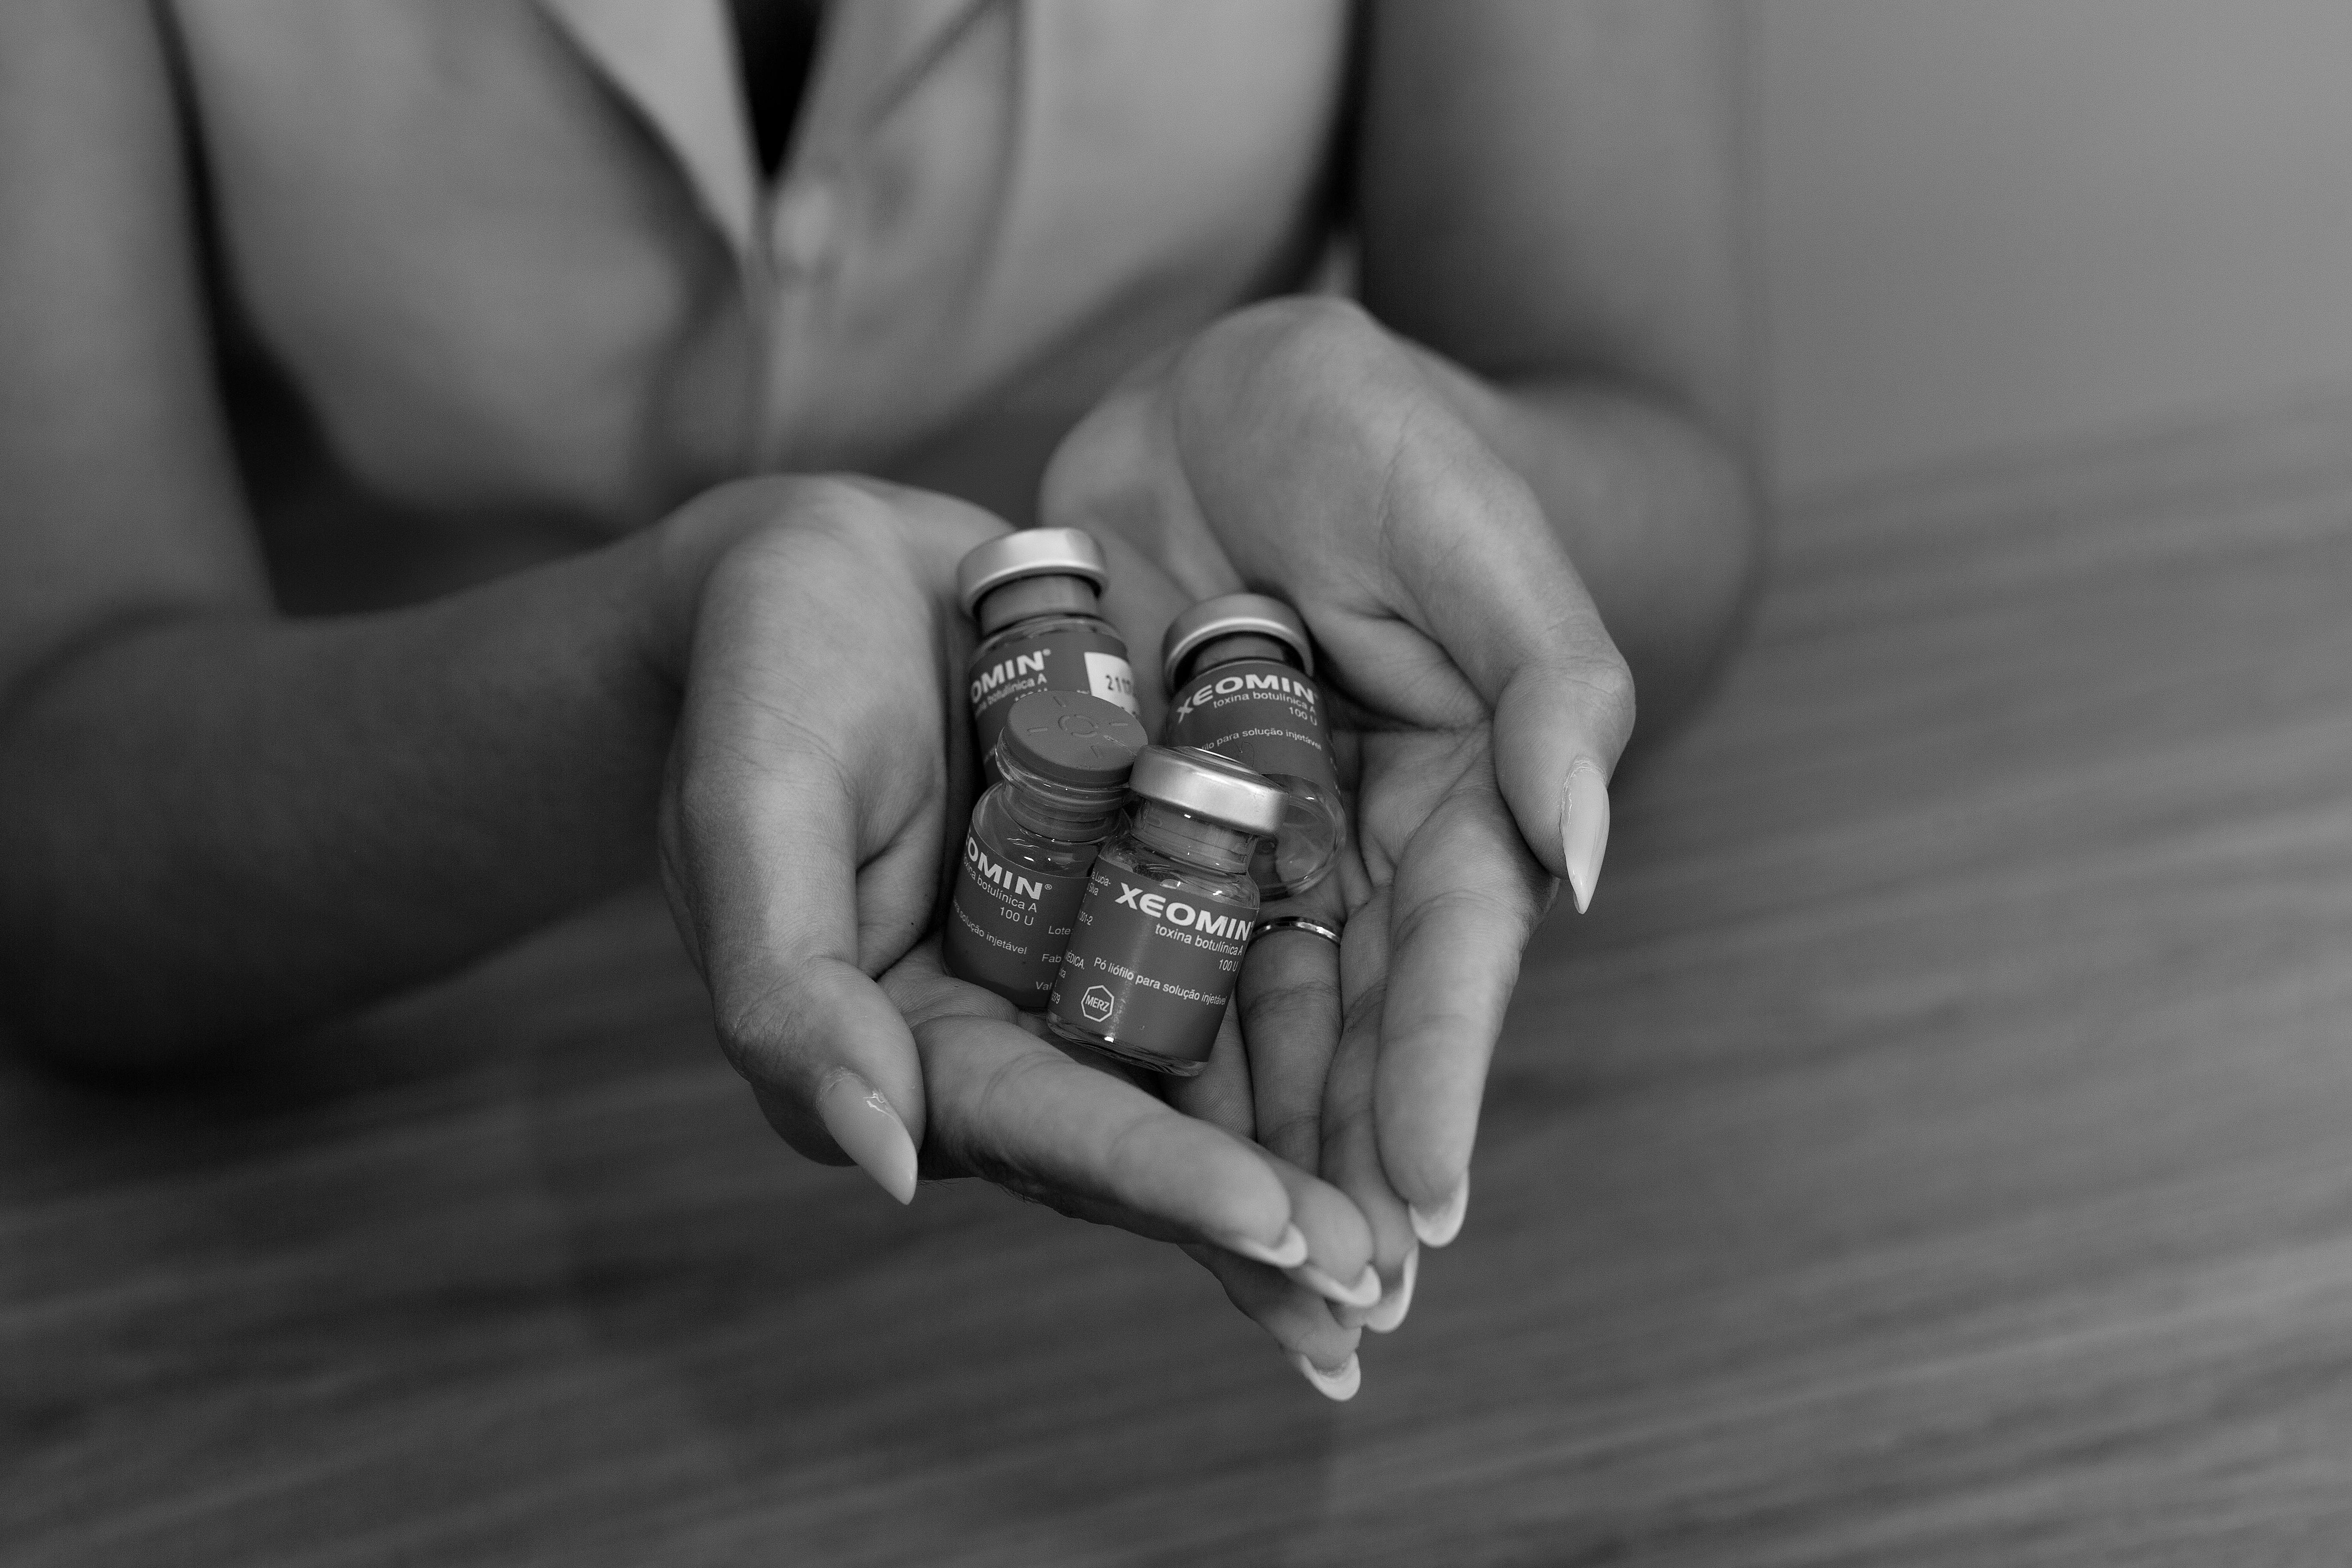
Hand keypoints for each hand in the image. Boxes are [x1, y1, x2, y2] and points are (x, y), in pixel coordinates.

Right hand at [648, 476, 1376, 1386]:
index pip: (1045, 1127)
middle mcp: (1013, 1018)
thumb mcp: (752, 816)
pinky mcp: (1151, 869)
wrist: (823, 562)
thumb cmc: (760, 678)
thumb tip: (891, 1166)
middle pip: (1146, 1133)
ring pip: (1214, 1069)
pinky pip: (1246, 949)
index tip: (1276, 1227)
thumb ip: (793, 994)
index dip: (1159, 1180)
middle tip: (1376, 1285)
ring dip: (1312, 1150)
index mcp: (909, 1038)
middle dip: (1259, 1216)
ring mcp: (1091, 947)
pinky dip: (1327, 1016)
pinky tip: (1415, 1076)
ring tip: (1415, 1230)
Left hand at [1041, 297, 1637, 1334]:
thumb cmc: (1370, 432)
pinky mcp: (1135, 821)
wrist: (1223, 394)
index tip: (1429, 1208)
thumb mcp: (1462, 525)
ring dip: (1247, 1152)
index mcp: (1455, 793)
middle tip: (1344, 1317)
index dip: (1444, 1080)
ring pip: (1242, 1022)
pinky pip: (1127, 952)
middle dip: (1351, 1166)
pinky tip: (1107, 1159)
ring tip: (1245, 1289)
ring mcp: (1240, 845)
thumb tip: (1588, 859)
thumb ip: (1547, 678)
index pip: (1454, 960)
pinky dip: (1129, 1052)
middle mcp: (1352, 846)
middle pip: (1353, 1026)